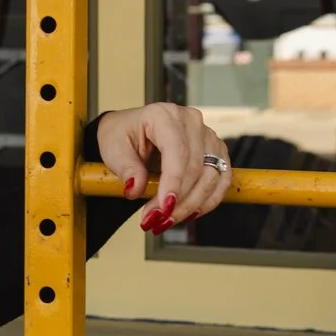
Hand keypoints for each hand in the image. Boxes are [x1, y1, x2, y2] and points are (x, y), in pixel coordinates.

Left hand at [94, 102, 230, 232]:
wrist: (131, 131)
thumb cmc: (123, 135)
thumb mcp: (114, 149)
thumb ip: (126, 169)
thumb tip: (136, 189)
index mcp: (163, 115)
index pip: (178, 150)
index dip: (174, 182)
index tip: (165, 207)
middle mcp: (190, 121)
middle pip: (196, 167)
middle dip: (178, 201)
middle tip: (157, 220)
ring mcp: (207, 135)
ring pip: (211, 177)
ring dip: (192, 205)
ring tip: (167, 221)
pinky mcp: (216, 151)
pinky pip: (221, 181)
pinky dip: (207, 201)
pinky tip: (189, 213)